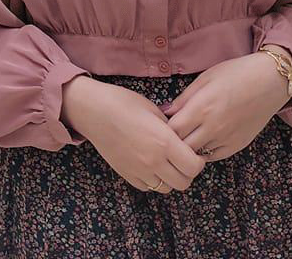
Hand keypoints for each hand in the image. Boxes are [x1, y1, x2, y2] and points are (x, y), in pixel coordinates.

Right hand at [61, 75, 206, 193]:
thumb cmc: (123, 103)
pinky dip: (153, 179)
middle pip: (183, 183)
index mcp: (164, 142)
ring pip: (167, 188)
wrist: (93, 111)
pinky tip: (149, 164)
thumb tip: (181, 136)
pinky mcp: (127, 175)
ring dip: (171, 178)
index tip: (195, 153)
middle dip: (187, 172)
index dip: (198, 161)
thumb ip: (170, 127)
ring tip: (165, 162)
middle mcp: (154, 161)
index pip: (194, 167)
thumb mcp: (153, 109)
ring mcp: (139, 171)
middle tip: (183, 159)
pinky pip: (148, 187)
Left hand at [160, 53, 290, 161]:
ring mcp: (226, 139)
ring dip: (189, 147)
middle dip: (174, 141)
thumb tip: (166, 111)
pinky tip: (203, 138)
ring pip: (197, 154)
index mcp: (202, 108)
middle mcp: (213, 128)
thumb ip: (184, 98)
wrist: (269, 81)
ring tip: (188, 134)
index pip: (172, 130)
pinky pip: (213, 156)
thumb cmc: (235, 73)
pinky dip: (204, 151)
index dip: (164, 128)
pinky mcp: (237, 146)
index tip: (162, 123)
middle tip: (172, 131)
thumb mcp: (205, 78)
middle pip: (182, 147)